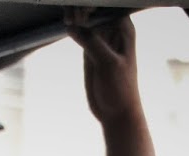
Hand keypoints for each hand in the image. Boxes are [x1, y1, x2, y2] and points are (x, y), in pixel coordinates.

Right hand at [66, 8, 144, 126]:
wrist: (116, 112)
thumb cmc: (120, 88)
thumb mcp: (108, 64)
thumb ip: (92, 42)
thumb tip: (72, 26)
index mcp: (123, 27)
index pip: (108, 4)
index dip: (93, 3)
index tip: (82, 12)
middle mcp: (112, 28)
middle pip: (95, 7)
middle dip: (81, 6)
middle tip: (72, 18)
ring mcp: (99, 36)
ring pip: (84, 15)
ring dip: (74, 13)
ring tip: (67, 21)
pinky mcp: (88, 46)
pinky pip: (78, 28)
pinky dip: (71, 23)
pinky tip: (65, 23)